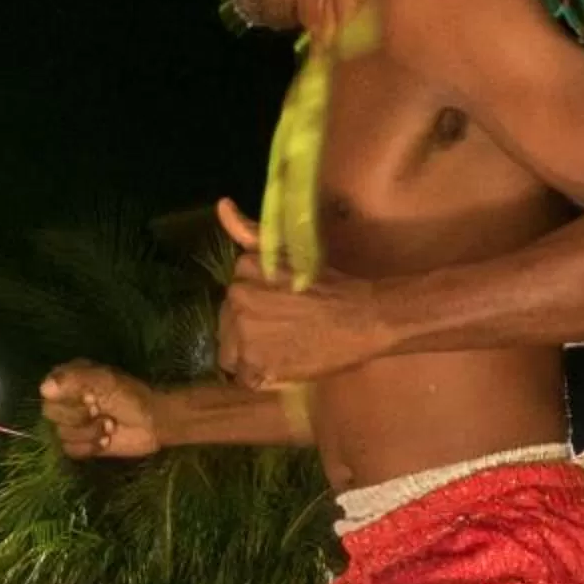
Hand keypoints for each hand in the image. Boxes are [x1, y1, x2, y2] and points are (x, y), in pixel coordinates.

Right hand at [41, 363, 159, 459]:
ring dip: (89, 432)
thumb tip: (45, 389)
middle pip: (51, 414)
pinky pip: (71, 450)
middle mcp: (67, 400)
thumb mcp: (105, 381)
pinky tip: (107, 440)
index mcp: (69, 379)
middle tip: (100, 411)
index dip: (67, 399)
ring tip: (110, 425)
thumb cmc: (131, 397)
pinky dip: (90, 447)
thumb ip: (75, 379)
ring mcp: (74, 423)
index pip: (47, 392)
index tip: (90, 398)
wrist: (154, 422)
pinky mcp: (82, 443)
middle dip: (79, 417)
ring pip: (61, 434)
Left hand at [214, 200, 378, 387]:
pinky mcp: (257, 364)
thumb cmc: (332, 285)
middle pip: (230, 326)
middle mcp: (236, 299)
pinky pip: (244, 378)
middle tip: (286, 335)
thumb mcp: (288, 251)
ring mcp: (245, 332)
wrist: (361, 317)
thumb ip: (250, 231)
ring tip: (285, 352)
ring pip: (233, 354)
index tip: (279, 315)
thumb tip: (221, 205)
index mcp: (242, 271)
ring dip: (254, 356)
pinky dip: (262, 378)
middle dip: (251, 333)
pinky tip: (283, 368)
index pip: (234, 301)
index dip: (254, 312)